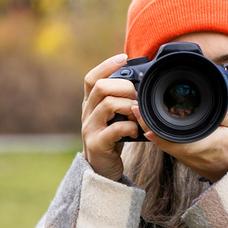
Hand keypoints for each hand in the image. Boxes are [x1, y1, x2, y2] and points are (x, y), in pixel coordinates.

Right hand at [81, 54, 138, 180]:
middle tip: (136, 96)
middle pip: (100, 87)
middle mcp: (87, 114)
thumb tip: (140, 84)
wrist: (102, 170)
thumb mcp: (114, 117)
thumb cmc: (112, 140)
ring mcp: (89, 129)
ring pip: (107, 105)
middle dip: (124, 87)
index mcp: (90, 104)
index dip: (106, 65)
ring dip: (128, 106)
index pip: (91, 78)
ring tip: (137, 114)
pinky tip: (135, 131)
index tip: (124, 57)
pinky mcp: (97, 144)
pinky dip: (130, 127)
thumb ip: (120, 101)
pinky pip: (115, 129)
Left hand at [132, 106, 227, 181]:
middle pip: (159, 138)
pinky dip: (156, 134)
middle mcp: (189, 152)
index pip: (171, 137)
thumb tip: (214, 100)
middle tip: (135, 106)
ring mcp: (185, 156)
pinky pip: (166, 145)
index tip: (143, 112)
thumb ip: (225, 114)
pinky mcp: (185, 157)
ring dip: (148, 127)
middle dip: (145, 122)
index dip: (154, 126)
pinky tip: (150, 123)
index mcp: (201, 144)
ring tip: (138, 111)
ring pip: (160, 142)